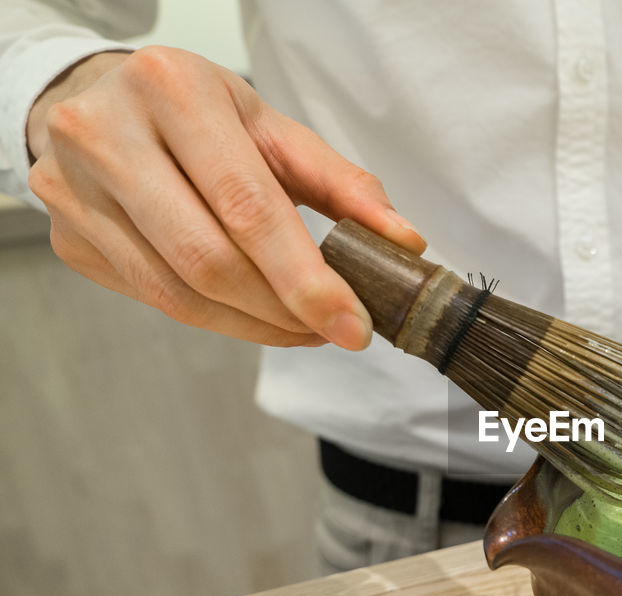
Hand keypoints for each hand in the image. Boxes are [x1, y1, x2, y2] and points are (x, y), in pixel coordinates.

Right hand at [25, 47, 426, 348]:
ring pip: (179, 294)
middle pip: (210, 260)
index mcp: (172, 91)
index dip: (306, 278)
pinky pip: (154, 300)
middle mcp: (107, 135)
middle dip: (283, 310)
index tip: (353, 322)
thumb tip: (403, 242)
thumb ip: (342, 184)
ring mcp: (75, 191)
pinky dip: (216, 319)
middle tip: (332, 329)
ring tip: (301, 326)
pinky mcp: (68, 239)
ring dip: (254, 325)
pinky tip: (252, 314)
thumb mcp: (271, 127)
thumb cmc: (196, 113)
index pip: (249, 207)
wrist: (99, 100)